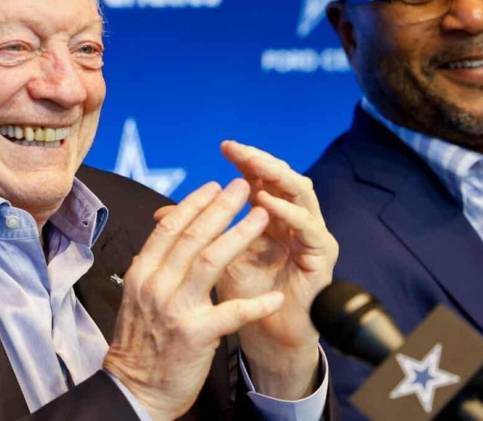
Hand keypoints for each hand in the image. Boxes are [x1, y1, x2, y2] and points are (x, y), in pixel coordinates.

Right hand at [104, 180, 284, 420]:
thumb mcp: (139, 297)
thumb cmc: (142, 345)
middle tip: (243, 187)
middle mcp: (156, 285)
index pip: (169, 228)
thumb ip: (155, 266)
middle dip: (221, 207)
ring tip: (262, 216)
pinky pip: (231, 313)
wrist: (134, 391)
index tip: (214, 186)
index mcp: (143, 273)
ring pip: (211, 261)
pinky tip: (275, 297)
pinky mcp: (195, 335)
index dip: (194, 203)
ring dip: (240, 235)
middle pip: (192, 237)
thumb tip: (168, 233)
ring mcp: (175, 309)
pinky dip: (256, 305)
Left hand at [218, 141, 339, 398]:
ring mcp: (311, 234)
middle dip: (260, 162)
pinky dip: (289, 213)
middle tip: (240, 150)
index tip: (225, 147)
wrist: (269, 335)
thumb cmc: (245, 296)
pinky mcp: (322, 255)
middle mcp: (294, 219)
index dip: (246, 161)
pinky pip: (308, 227)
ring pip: (301, 193)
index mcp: (273, 215)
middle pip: (283, 178)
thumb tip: (159, 214)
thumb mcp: (216, 259)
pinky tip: (267, 206)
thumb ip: (197, 233)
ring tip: (254, 167)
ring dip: (276, 179)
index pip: (262, 178)